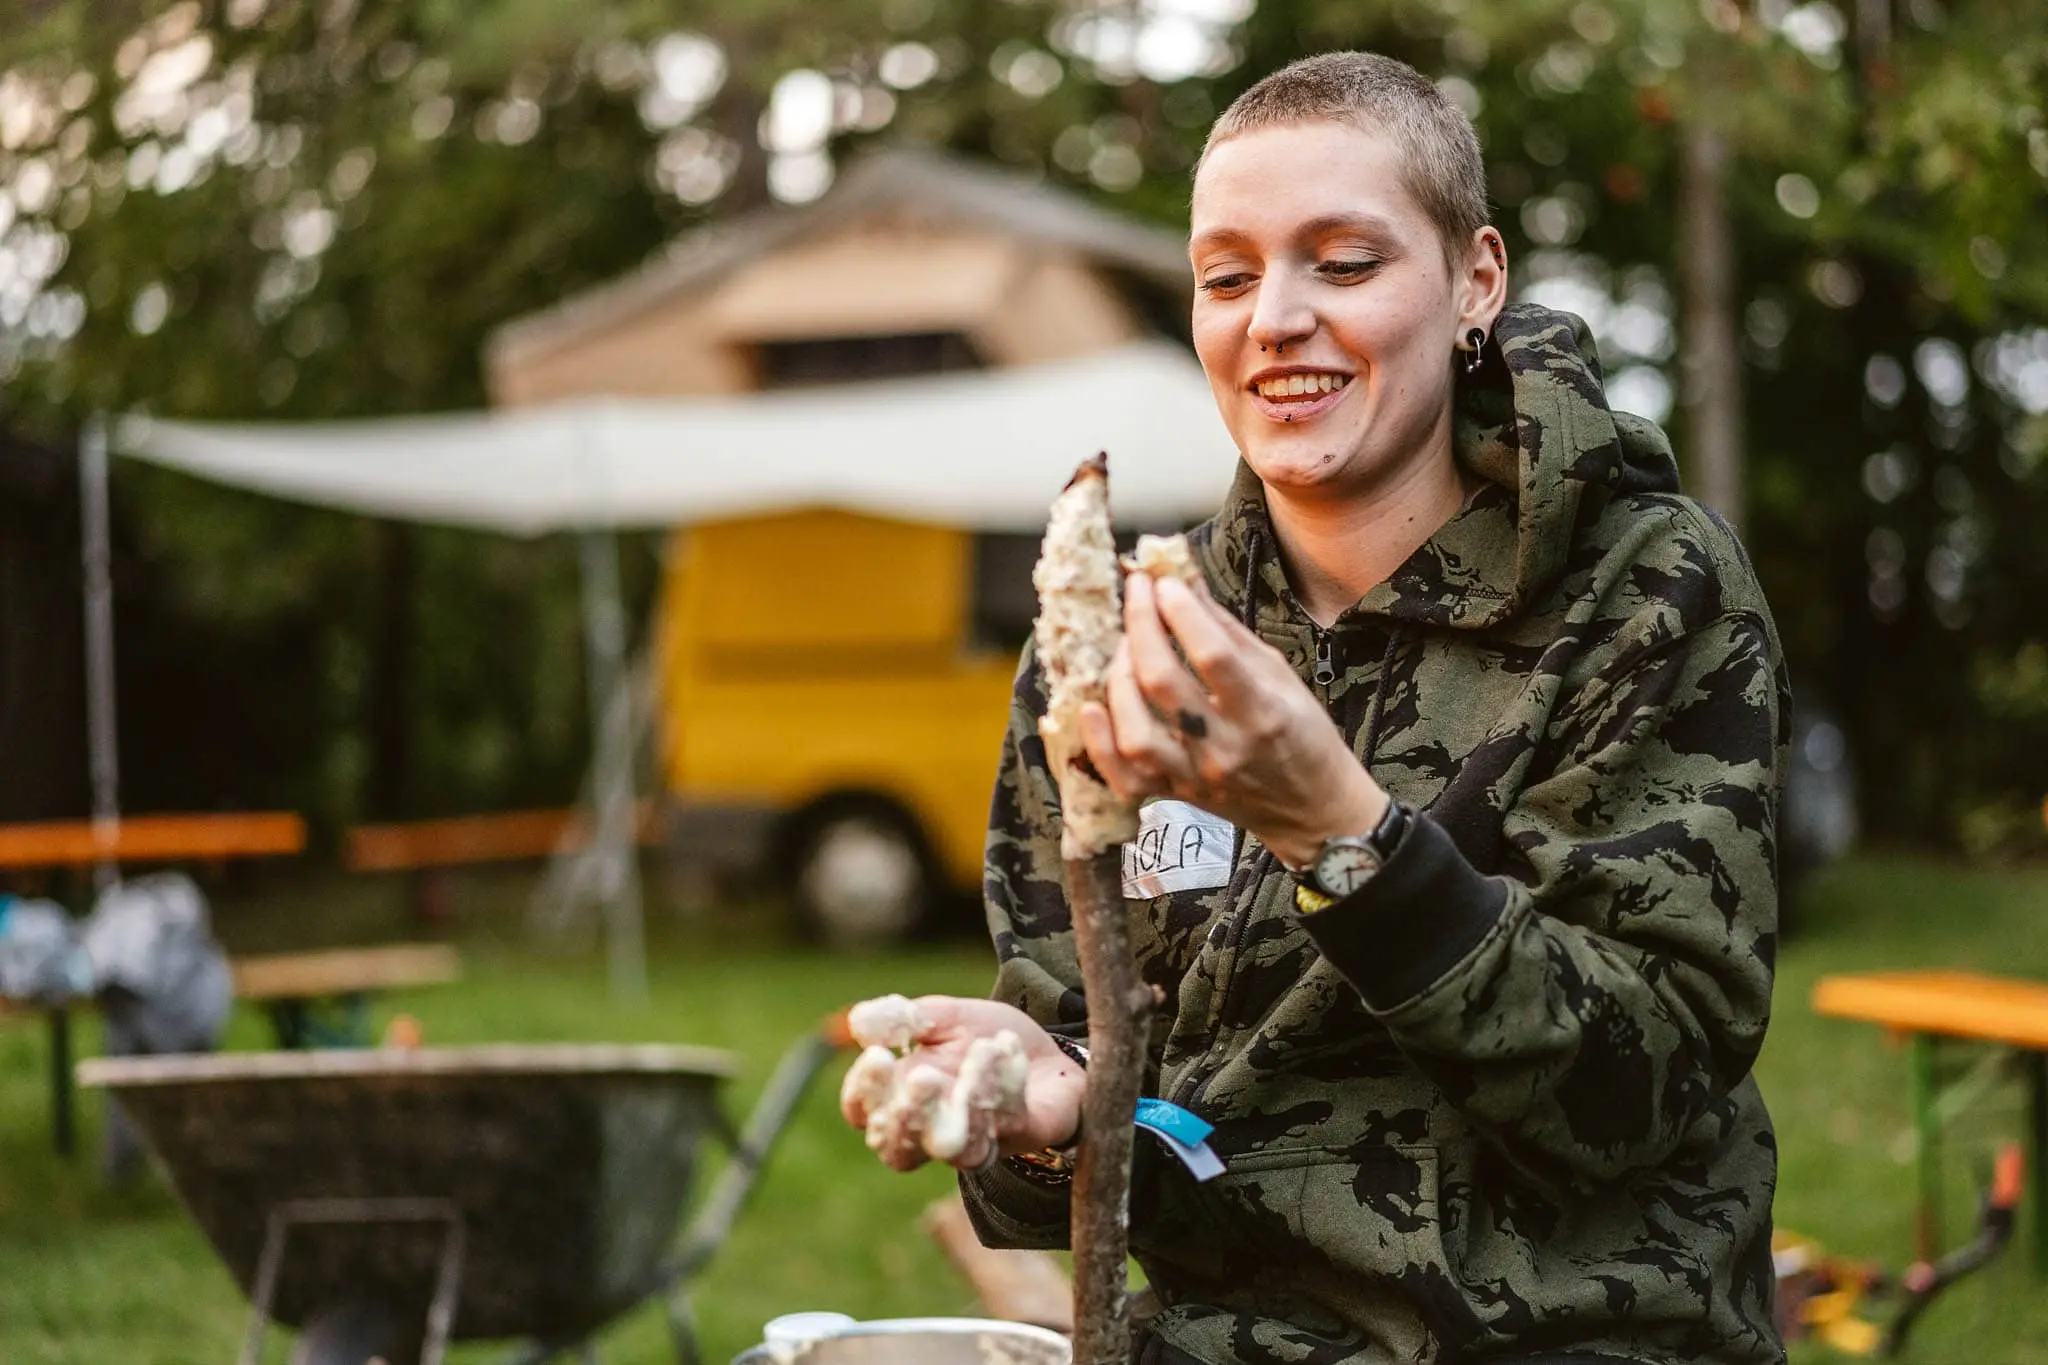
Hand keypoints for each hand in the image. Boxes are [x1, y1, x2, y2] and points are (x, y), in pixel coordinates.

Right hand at [838, 996, 1085, 1172]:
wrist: (1046, 1050)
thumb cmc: (983, 1038)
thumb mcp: (943, 1017)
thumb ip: (904, 1018)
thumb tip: (858, 1021)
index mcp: (899, 1100)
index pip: (862, 1113)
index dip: (863, 1092)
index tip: (878, 1055)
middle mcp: (930, 1133)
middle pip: (899, 1153)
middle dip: (908, 1117)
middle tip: (924, 1076)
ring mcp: (976, 1142)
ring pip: (957, 1150)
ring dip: (967, 1101)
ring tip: (981, 1051)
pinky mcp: (1018, 1136)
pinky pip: (1006, 1123)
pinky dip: (1007, 1082)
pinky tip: (1008, 1047)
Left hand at [1078, 572, 1387, 867]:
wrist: (1312, 809)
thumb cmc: (1302, 734)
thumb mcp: (1279, 675)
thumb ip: (1228, 632)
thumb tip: (1186, 583)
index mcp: (1264, 712)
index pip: (1213, 656)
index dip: (1182, 613)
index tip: (1165, 581)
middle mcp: (1226, 747)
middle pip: (1163, 684)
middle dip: (1142, 626)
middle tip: (1138, 592)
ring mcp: (1195, 776)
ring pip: (1137, 734)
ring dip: (1119, 679)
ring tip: (1123, 646)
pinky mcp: (1175, 795)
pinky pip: (1125, 779)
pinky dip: (1099, 743)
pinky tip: (1091, 708)